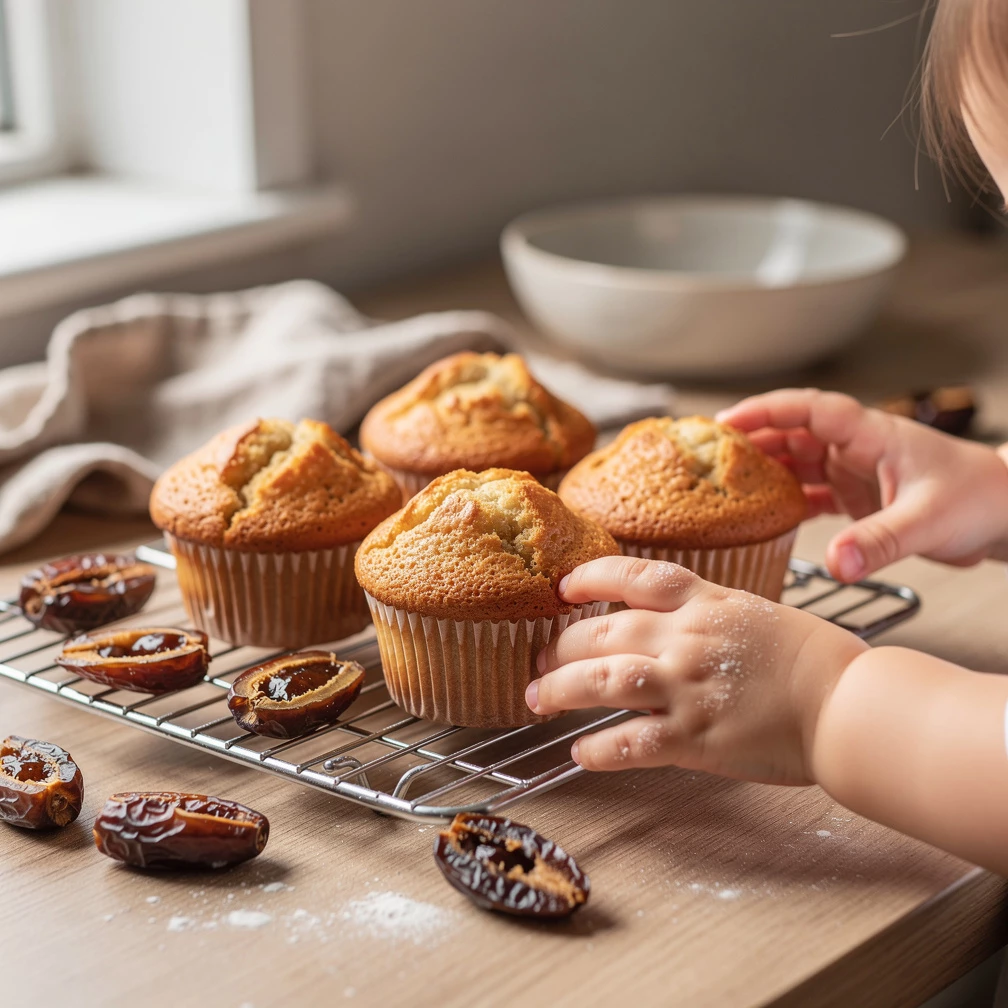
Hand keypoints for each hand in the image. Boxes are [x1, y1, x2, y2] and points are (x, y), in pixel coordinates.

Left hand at [529, 556, 866, 782]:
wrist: (849, 703)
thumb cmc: (816, 658)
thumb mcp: (757, 614)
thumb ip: (709, 616)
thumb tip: (673, 625)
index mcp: (705, 602)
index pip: (633, 576)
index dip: (590, 578)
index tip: (563, 588)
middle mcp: (686, 638)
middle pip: (602, 632)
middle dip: (559, 646)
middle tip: (539, 660)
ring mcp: (686, 686)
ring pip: (602, 681)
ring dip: (560, 690)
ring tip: (535, 700)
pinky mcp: (694, 737)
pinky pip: (629, 741)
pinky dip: (598, 748)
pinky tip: (580, 752)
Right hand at [716, 389, 1007, 580]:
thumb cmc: (979, 499)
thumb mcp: (926, 521)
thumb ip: (878, 542)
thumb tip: (835, 563)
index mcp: (871, 434)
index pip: (807, 410)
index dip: (764, 412)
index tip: (725, 423)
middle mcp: (856, 447)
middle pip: (790, 434)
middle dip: (750, 442)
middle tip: (707, 459)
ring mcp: (855, 471)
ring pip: (796, 463)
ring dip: (763, 472)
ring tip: (724, 486)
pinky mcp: (858, 497)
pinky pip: (809, 493)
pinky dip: (784, 501)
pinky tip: (761, 515)